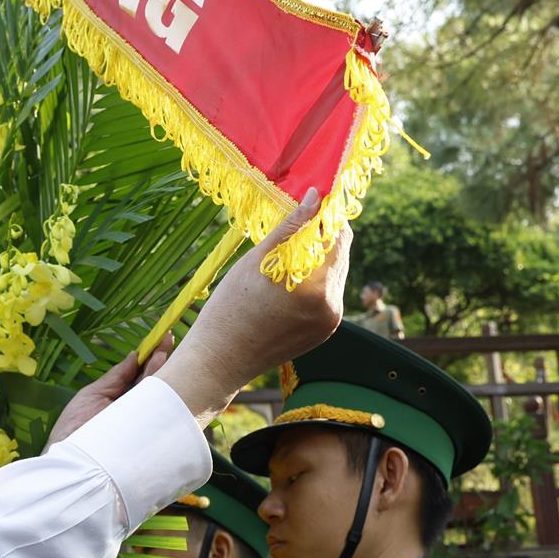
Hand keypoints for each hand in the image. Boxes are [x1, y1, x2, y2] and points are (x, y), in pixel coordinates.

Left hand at [47, 336, 174, 448]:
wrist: (70, 461)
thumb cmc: (74, 429)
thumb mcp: (93, 395)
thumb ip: (116, 376)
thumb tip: (135, 355)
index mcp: (122, 401)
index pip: (141, 376)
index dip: (151, 358)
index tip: (161, 340)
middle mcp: (135, 411)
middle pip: (153, 382)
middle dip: (162, 360)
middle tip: (169, 340)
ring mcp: (143, 424)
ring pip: (158, 395)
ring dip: (163, 372)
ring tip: (166, 352)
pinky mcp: (148, 436)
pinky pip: (160, 413)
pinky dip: (165, 395)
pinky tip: (168, 376)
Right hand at [157, 188, 349, 423]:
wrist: (218, 361)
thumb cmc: (228, 309)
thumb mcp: (257, 261)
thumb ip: (291, 227)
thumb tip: (317, 196)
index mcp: (317, 287)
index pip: (339, 238)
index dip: (328, 217)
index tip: (312, 205)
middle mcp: (331, 306)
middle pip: (339, 257)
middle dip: (322, 238)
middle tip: (296, 226)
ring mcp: (329, 323)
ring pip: (334, 276)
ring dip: (318, 260)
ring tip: (286, 257)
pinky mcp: (322, 333)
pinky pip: (326, 296)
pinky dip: (314, 283)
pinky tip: (287, 282)